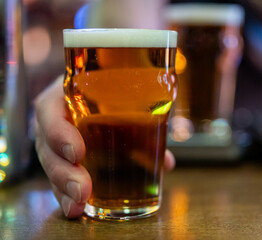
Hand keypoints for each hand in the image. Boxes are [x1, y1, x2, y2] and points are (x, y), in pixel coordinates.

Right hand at [34, 76, 175, 217]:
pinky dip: (66, 194)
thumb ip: (143, 127)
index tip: (78, 153)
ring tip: (77, 206)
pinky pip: (57, 177)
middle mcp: (53, 121)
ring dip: (64, 188)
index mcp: (62, 97)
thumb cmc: (105, 94)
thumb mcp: (120, 101)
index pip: (50, 111)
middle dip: (64, 172)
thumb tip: (166, 163)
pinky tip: (75, 208)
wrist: (93, 94)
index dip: (60, 133)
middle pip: (47, 147)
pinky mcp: (59, 159)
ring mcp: (52, 142)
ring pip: (50, 166)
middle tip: (83, 189)